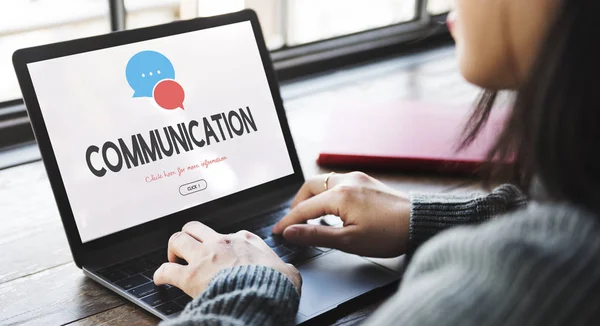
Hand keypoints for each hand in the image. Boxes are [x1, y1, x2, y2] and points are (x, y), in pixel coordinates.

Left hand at [154, 221, 301, 297]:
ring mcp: (204, 257)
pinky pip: (166, 270)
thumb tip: (289, 273)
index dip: (224, 243)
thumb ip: (285, 268)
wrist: (261, 296)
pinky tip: (160, 279)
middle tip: (189, 248)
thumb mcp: (288, 272)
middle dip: (189, 235)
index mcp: (245, 240)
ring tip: (173, 258)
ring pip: (178, 239)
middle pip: (196, 227)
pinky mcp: (191, 276)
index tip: (223, 252)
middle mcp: (222, 243)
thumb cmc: (274, 285)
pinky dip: (160, 273)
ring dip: (173, 248)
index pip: (230, 234)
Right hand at [272, 172, 409, 257]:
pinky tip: (331, 209)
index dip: (288, 221)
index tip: (278, 232)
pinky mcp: (365, 181)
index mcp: (340, 195)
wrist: (419, 222)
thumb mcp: (349, 241)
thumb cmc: (389, 234)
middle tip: (293, 222)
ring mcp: (357, 178)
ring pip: (323, 182)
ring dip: (312, 197)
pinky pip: (337, 182)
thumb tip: (291, 232)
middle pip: (309, 186)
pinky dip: (327, 193)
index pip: (304, 208)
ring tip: (310, 217)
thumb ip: (316, 235)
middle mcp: (346, 180)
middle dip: (297, 203)